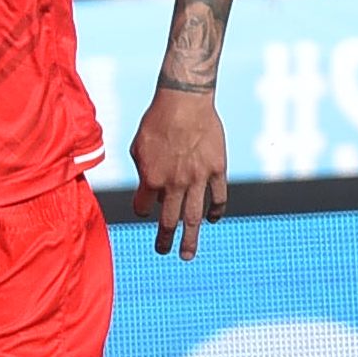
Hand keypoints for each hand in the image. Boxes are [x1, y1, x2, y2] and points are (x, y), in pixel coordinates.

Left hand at [129, 84, 225, 259]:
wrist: (184, 101)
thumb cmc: (156, 120)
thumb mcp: (139, 146)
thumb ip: (144, 170)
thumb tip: (151, 188)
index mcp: (151, 179)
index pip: (143, 207)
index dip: (142, 209)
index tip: (145, 209)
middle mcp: (174, 183)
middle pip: (168, 221)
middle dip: (165, 239)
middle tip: (164, 252)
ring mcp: (197, 178)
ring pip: (194, 217)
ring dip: (190, 238)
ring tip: (187, 255)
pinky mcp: (217, 169)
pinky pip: (218, 197)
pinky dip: (216, 211)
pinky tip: (213, 219)